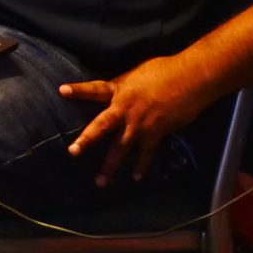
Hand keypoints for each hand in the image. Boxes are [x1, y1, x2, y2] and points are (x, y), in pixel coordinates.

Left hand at [60, 54, 215, 185]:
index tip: (61, 91)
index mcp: (119, 89)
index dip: (78, 90)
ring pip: (122, 148)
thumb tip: (116, 93)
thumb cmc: (164, 70)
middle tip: (73, 152)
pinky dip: (141, 166)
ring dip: (111, 166)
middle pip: (102, 126)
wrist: (191, 79)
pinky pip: (146, 154)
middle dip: (87, 140)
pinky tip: (135, 178)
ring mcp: (141, 124)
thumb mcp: (136, 73)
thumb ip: (123, 86)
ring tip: (100, 182)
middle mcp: (126, 109)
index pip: (94, 90)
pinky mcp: (156, 134)